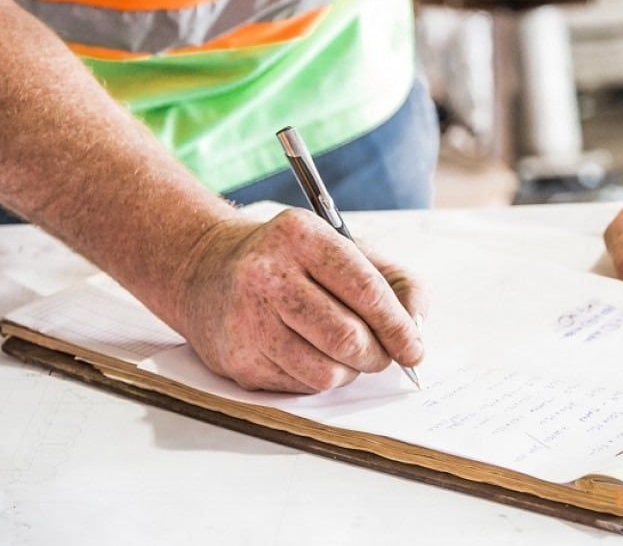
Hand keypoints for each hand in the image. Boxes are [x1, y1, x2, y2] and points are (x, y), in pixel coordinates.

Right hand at [171, 209, 426, 392]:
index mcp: (300, 235)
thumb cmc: (290, 262)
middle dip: (377, 355)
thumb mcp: (343, 248)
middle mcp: (267, 273)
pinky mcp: (237, 358)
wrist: (206, 270)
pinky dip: (317, 378)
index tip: (414, 348)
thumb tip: (417, 327)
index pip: (365, 290)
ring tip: (343, 352)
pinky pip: (300, 387)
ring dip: (349, 371)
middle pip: (347, 338)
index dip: (398, 327)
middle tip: (382, 355)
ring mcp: (247, 318)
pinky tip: (306, 353)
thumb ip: (394, 281)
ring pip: (326, 372)